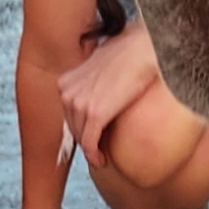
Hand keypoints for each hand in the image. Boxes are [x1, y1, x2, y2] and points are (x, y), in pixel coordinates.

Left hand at [56, 24, 160, 167]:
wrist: (142, 48)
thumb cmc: (128, 53)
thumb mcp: (100, 64)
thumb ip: (94, 79)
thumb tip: (101, 87)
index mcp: (66, 82)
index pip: (69, 114)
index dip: (80, 127)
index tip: (92, 136)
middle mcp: (67, 93)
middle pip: (73, 127)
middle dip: (85, 139)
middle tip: (98, 149)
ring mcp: (79, 104)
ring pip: (81, 137)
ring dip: (91, 149)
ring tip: (102, 155)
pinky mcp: (94, 114)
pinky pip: (89, 143)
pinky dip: (94, 155)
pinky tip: (102, 160)